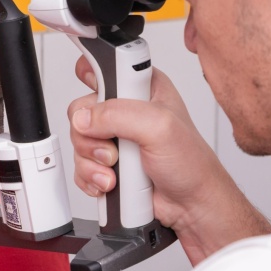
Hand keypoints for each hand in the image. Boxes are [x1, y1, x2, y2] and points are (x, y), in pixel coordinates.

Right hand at [68, 56, 270, 264]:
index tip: (98, 98)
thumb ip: (119, 114)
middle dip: (91, 135)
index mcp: (143, 87)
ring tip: (117, 172)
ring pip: (79, 140)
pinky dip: (91, 177)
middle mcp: (126, 109)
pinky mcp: (107, 161)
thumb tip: (85, 118)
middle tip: (114, 148)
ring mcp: (115, 136)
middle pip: (82, 109)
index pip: (105, 66)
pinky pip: (80, 165)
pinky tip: (111, 182)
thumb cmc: (190, 163)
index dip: (93, 77)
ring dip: (92, 162)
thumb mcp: (159, 127)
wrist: (191, 204)